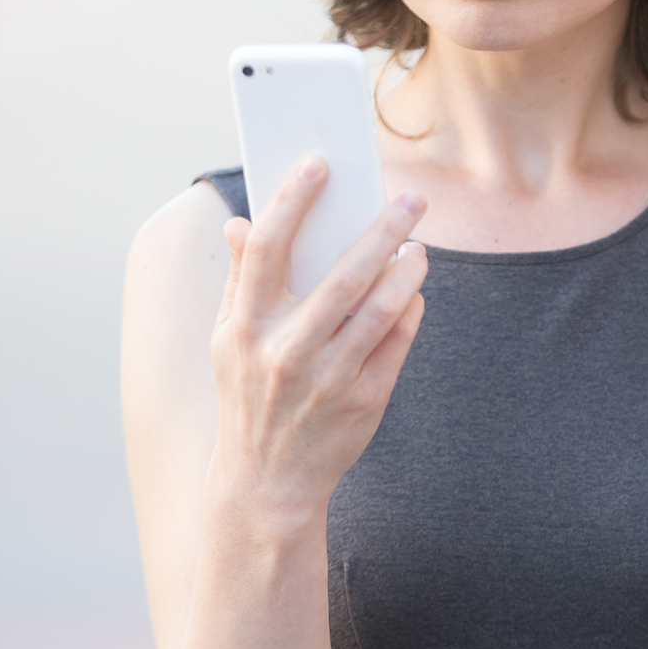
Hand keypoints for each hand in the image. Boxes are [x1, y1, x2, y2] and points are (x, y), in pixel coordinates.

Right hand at [210, 154, 427, 512]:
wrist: (268, 483)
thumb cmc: (248, 396)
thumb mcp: (229, 342)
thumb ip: (240, 281)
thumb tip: (238, 223)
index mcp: (246, 328)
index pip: (268, 249)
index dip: (291, 201)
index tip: (317, 165)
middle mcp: (287, 351)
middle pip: (344, 274)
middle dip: (382, 229)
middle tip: (411, 199)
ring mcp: (329, 378)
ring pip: (383, 307)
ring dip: (407, 269)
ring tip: (418, 246)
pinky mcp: (365, 400)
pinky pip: (398, 341)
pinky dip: (410, 309)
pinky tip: (413, 290)